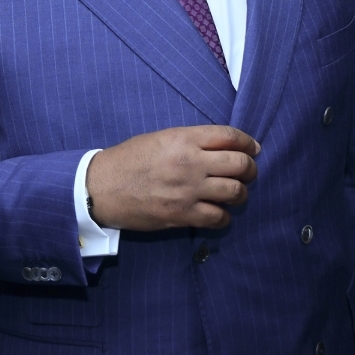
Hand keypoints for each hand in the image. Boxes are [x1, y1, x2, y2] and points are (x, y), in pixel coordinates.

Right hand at [85, 125, 259, 230]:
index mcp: (183, 138)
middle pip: (240, 164)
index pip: (230, 136)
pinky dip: (224, 216)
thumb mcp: (159, 138)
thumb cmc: (128, 159)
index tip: (253, 148)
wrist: (101, 188)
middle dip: (250, 168)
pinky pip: (218, 218)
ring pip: (235, 192)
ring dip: (240, 193)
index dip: (248, 142)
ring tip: (235, 193)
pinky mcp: (182, 214)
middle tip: (247, 172)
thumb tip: (220, 146)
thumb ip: (190, 140)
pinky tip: (218, 212)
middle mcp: (190, 162)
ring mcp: (188, 190)